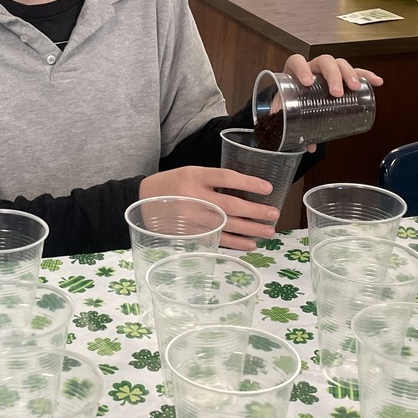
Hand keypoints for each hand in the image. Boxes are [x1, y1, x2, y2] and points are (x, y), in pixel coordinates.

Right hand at [140, 167, 278, 251]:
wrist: (143, 202)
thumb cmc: (171, 185)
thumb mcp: (189, 172)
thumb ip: (212, 180)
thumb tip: (245, 191)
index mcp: (195, 176)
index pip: (226, 178)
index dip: (249, 182)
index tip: (268, 188)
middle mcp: (195, 197)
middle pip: (231, 205)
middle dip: (256, 211)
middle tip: (274, 214)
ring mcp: (193, 218)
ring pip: (228, 225)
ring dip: (251, 230)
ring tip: (269, 231)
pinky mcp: (191, 233)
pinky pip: (218, 240)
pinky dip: (236, 244)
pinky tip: (251, 245)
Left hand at [282, 54, 383, 151]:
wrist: (291, 97)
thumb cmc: (289, 101)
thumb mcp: (287, 110)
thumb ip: (293, 126)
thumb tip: (308, 147)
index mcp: (294, 72)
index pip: (297, 62)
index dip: (302, 69)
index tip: (307, 82)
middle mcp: (312, 67)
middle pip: (324, 61)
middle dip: (333, 75)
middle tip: (337, 92)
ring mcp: (327, 70)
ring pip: (340, 64)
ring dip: (350, 74)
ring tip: (355, 87)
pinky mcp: (341, 75)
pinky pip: (355, 71)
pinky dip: (366, 76)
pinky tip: (376, 82)